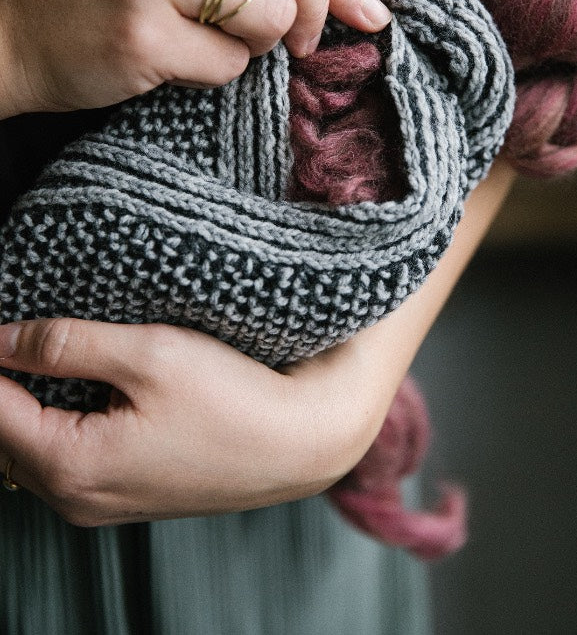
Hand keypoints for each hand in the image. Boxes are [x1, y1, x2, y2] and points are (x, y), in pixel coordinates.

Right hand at [0, 0, 390, 117]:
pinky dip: (214, 72)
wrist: (5, 23)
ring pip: (267, 16)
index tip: (370, 12)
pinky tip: (168, 56)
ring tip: (197, 34)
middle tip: (305, 42)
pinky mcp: (139, 33)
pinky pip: (229, 65)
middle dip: (316, 7)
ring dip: (252, 43)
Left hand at [0, 317, 383, 526]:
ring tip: (46, 350)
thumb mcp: (149, 356)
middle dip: (7, 380)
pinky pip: (68, 458)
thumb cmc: (235, 400)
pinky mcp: (129, 493)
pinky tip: (82, 384)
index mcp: (72, 465)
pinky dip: (59, 420)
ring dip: (31, 401)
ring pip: (34, 448)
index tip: (2, 317)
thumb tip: (0, 337)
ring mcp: (104, 502)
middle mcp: (78, 498)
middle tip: (20, 329)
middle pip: (6, 434)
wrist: (303, 442)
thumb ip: (65, 345)